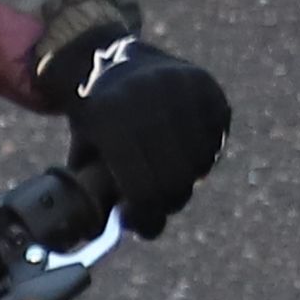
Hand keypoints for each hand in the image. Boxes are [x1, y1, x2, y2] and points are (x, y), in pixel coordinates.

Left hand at [64, 36, 227, 239]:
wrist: (117, 62)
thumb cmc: (96, 120)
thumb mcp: (82, 151)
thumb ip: (90, 191)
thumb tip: (100, 237)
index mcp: (112, 121)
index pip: (142, 188)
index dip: (145, 217)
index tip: (139, 224)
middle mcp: (150, 101)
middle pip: (175, 178)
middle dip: (168, 204)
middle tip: (158, 209)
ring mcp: (183, 89)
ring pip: (200, 161)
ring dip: (188, 182)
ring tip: (170, 182)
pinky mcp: (208, 85)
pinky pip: (216, 138)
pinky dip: (204, 156)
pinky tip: (186, 157)